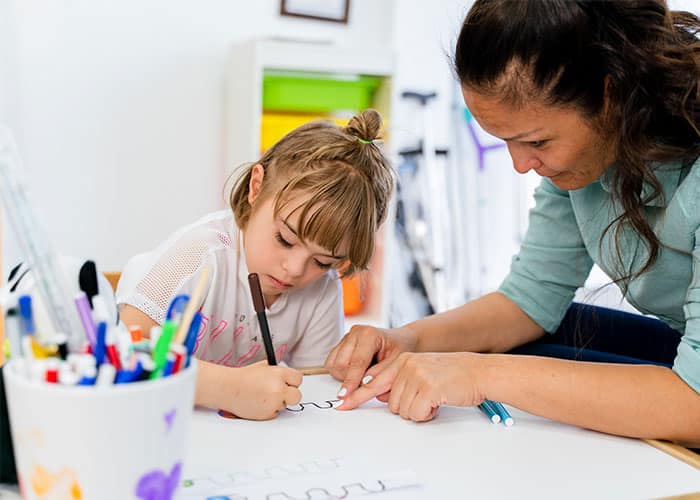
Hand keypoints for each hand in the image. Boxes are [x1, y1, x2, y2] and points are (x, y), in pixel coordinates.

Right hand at [197, 360, 302, 419]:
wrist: (228, 389)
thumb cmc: (244, 377)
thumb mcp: (264, 367)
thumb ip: (278, 372)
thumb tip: (289, 377)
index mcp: (279, 373)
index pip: (298, 379)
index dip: (292, 381)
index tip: (288, 382)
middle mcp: (279, 388)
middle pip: (297, 396)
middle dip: (291, 395)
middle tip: (282, 393)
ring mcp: (274, 402)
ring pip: (285, 405)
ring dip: (278, 402)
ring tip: (263, 396)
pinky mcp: (268, 414)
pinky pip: (275, 412)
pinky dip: (269, 409)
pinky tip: (258, 402)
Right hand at [324, 325, 417, 397]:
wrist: (399, 340)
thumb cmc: (400, 349)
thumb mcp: (397, 363)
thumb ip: (380, 374)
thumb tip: (363, 385)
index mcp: (370, 334)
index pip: (357, 362)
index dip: (351, 381)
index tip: (345, 396)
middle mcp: (355, 332)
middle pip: (341, 364)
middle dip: (349, 379)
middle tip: (365, 383)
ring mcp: (346, 337)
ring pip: (333, 364)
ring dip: (344, 376)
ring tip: (362, 375)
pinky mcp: (340, 344)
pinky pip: (331, 363)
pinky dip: (340, 372)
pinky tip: (355, 372)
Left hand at [337, 352, 485, 421]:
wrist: (479, 372)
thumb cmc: (452, 375)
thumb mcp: (421, 371)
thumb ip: (399, 380)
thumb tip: (379, 395)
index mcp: (402, 360)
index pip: (372, 380)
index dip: (356, 395)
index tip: (341, 404)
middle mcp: (406, 365)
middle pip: (390, 403)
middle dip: (408, 407)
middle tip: (426, 398)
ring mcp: (416, 375)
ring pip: (402, 411)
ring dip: (418, 411)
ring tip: (434, 398)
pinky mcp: (427, 388)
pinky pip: (416, 414)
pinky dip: (427, 414)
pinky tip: (438, 402)